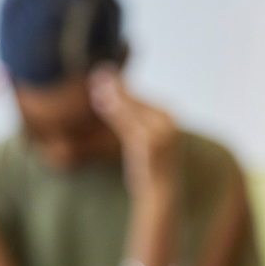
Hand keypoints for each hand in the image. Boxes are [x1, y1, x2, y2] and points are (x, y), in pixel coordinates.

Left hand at [88, 65, 178, 200]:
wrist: (162, 192)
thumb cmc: (149, 164)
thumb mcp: (141, 136)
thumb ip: (130, 116)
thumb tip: (109, 94)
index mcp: (169, 115)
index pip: (140, 96)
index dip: (121, 85)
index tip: (104, 72)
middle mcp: (168, 121)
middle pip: (136, 100)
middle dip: (116, 87)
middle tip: (97, 74)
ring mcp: (161, 132)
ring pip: (131, 110)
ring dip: (113, 96)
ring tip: (95, 85)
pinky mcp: (150, 144)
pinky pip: (128, 124)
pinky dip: (114, 112)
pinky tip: (100, 102)